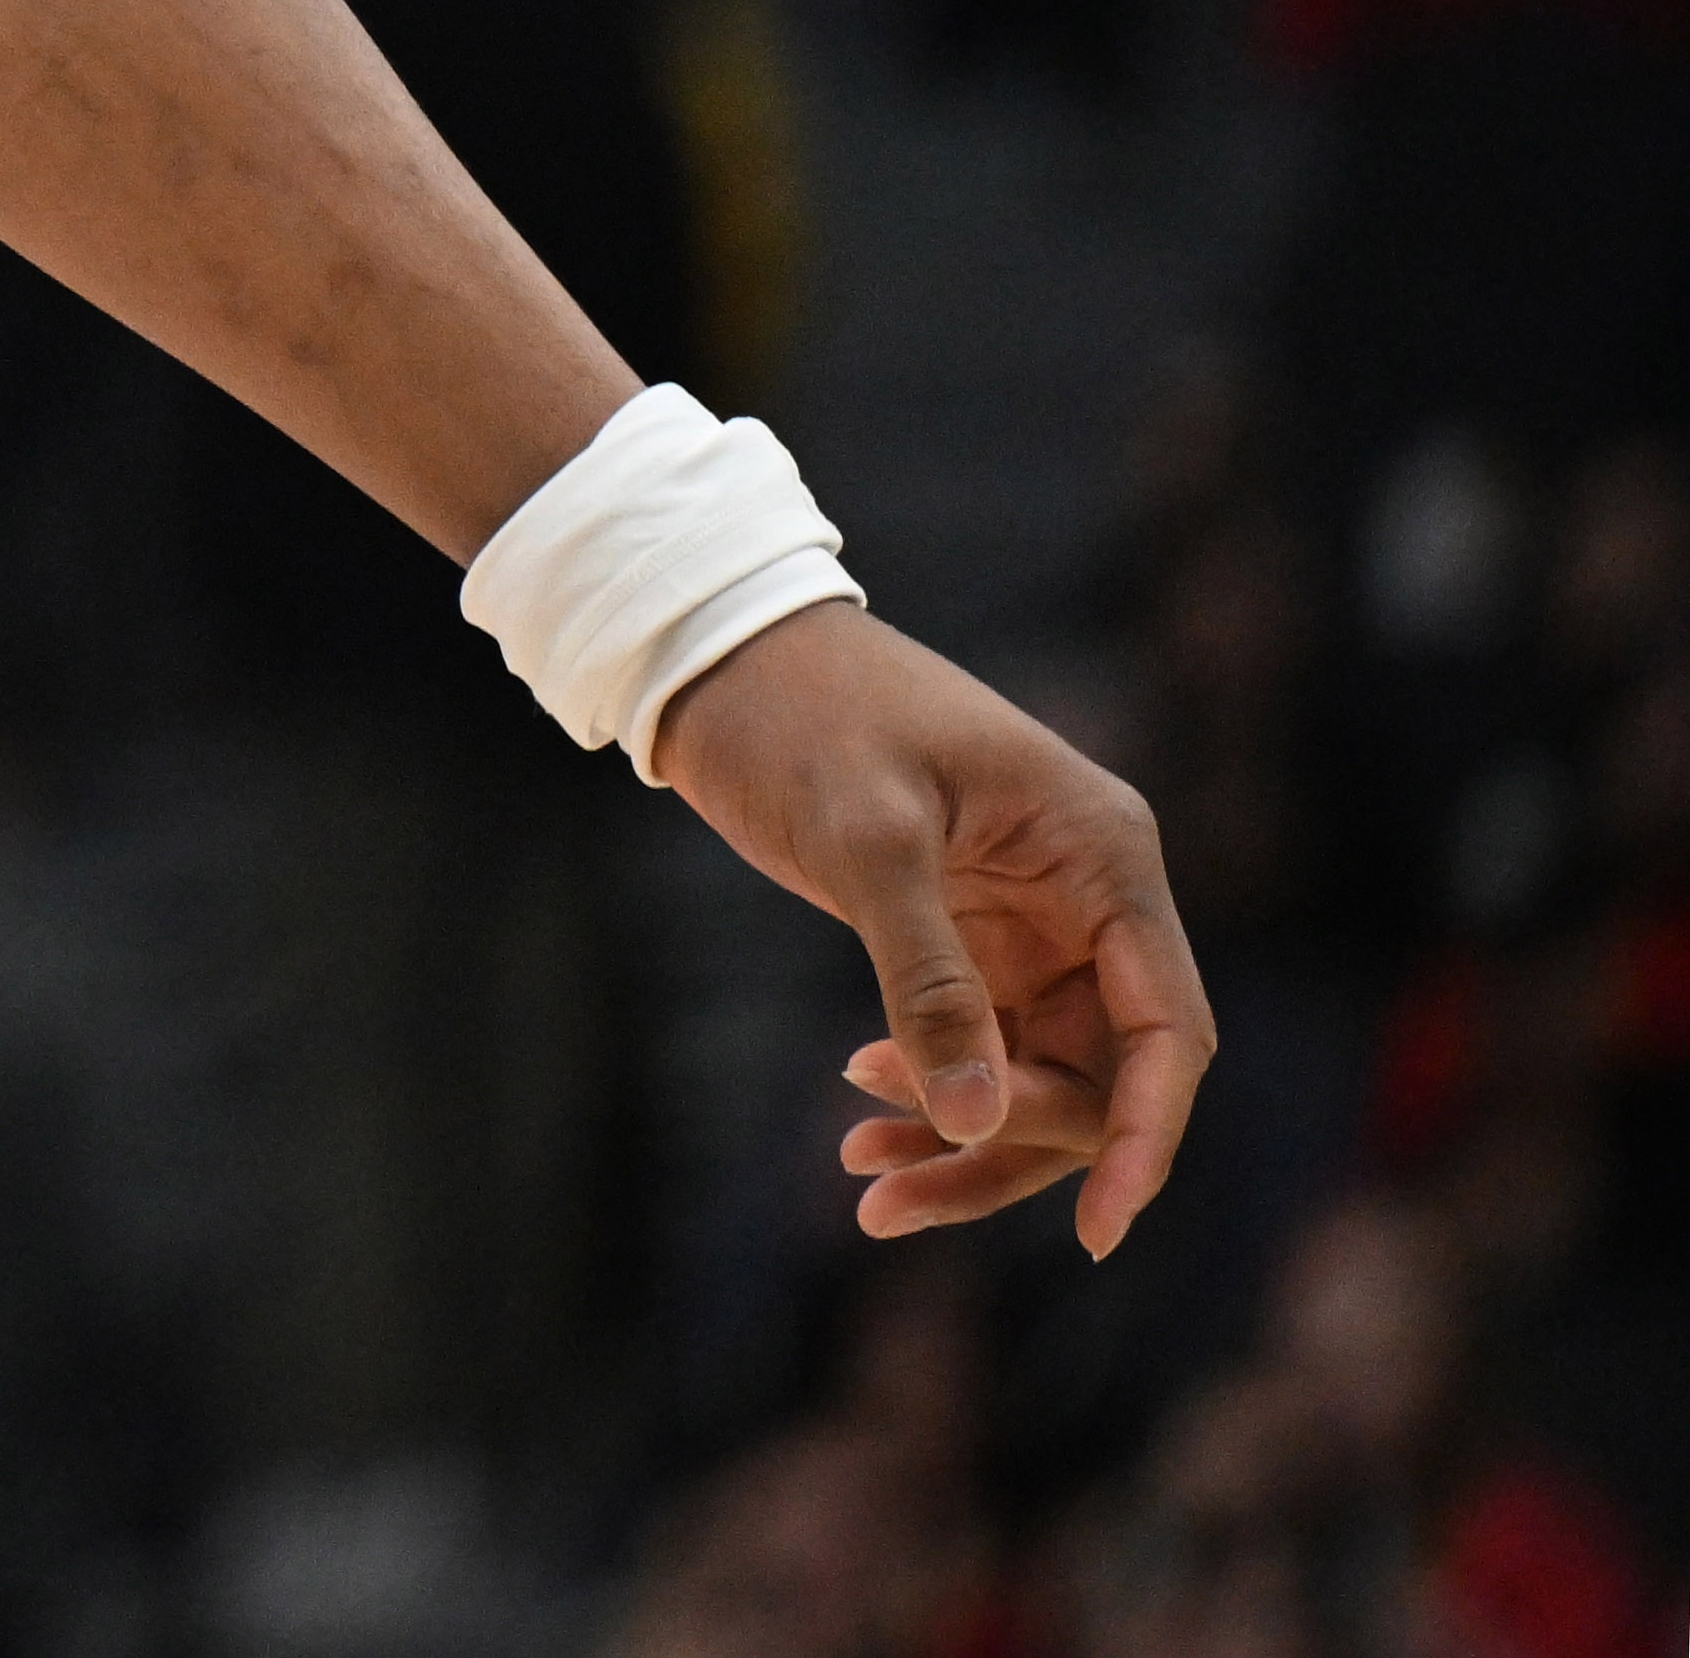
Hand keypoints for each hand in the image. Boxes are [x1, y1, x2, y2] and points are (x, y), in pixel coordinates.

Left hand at [652, 596, 1215, 1255]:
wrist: (723, 655)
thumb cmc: (804, 716)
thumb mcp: (866, 842)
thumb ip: (929, 980)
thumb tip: (980, 1119)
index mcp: (1104, 854)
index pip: (1166, 1029)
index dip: (1144, 1137)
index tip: (1098, 1233)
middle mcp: (1090, 897)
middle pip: (1103, 1073)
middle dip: (1015, 1146)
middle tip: (883, 1181)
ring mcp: (1035, 926)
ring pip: (1041, 1077)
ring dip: (968, 1145)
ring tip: (866, 1190)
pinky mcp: (973, 944)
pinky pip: (986, 1053)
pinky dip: (933, 1102)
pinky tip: (859, 1136)